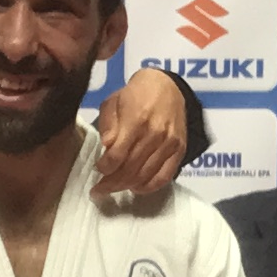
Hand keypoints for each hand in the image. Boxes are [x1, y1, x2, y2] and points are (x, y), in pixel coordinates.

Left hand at [95, 65, 193, 207]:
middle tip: (99, 190)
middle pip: (130, 169)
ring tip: (113, 189)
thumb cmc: (135, 94)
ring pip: (145, 176)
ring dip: (126, 187)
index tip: (98, 169)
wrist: (166, 86)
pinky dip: (149, 187)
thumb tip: (106, 146)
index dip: (105, 168)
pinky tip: (136, 188)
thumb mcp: (113, 102)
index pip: (117, 155)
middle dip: (111, 183)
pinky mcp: (179, 150)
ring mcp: (169, 144)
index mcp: (136, 120)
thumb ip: (108, 124)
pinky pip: (164, 177)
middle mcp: (155, 134)